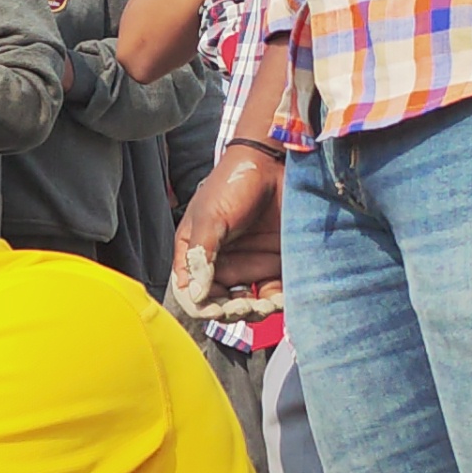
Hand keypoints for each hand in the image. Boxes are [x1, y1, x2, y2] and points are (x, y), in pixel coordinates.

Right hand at [170, 145, 284, 318]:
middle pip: (219, 303)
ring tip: (267, 304)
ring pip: (247, 303)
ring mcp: (248, 263)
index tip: (218, 310)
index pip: (190, 292)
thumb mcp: (210, 217)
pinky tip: (281, 299)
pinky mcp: (274, 262)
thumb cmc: (233, 183)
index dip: (202, 307)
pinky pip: (273, 292)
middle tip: (246, 305)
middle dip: (232, 311)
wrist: (274, 162)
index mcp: (196, 253)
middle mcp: (220, 263)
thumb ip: (202, 256)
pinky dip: (277, 301)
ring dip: (256, 310)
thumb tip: (195, 294)